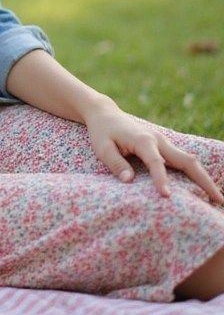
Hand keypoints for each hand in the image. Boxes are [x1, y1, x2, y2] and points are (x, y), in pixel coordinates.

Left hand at [85, 103, 223, 202]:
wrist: (105, 114)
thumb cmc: (102, 132)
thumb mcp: (102, 147)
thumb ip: (115, 163)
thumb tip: (128, 180)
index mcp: (143, 140)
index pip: (156, 162)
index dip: (161, 179)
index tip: (167, 196)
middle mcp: (158, 140)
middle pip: (186, 160)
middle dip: (202, 180)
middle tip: (218, 201)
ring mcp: (163, 142)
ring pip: (189, 160)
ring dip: (203, 178)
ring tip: (216, 198)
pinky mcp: (163, 146)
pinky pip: (182, 160)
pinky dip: (194, 173)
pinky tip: (200, 187)